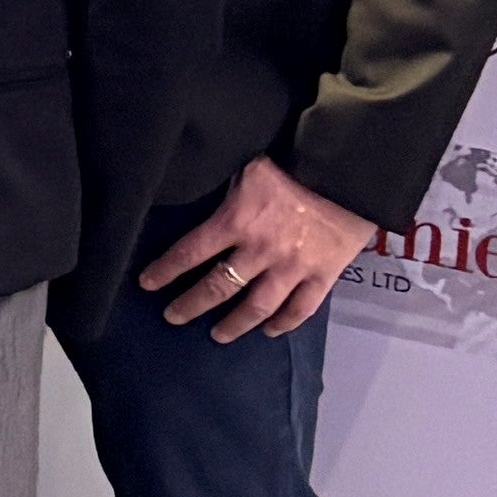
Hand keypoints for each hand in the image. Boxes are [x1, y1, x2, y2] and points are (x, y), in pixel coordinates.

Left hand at [137, 149, 373, 340]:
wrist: (349, 170)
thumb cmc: (293, 161)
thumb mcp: (247, 169)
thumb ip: (226, 193)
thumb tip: (196, 195)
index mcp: (236, 220)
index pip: (190, 252)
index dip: (165, 271)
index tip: (147, 284)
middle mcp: (261, 250)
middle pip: (219, 286)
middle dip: (191, 305)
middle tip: (173, 317)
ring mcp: (294, 267)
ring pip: (258, 307)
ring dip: (235, 324)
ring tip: (218, 334)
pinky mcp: (324, 275)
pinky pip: (301, 309)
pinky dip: (285, 324)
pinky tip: (270, 331)